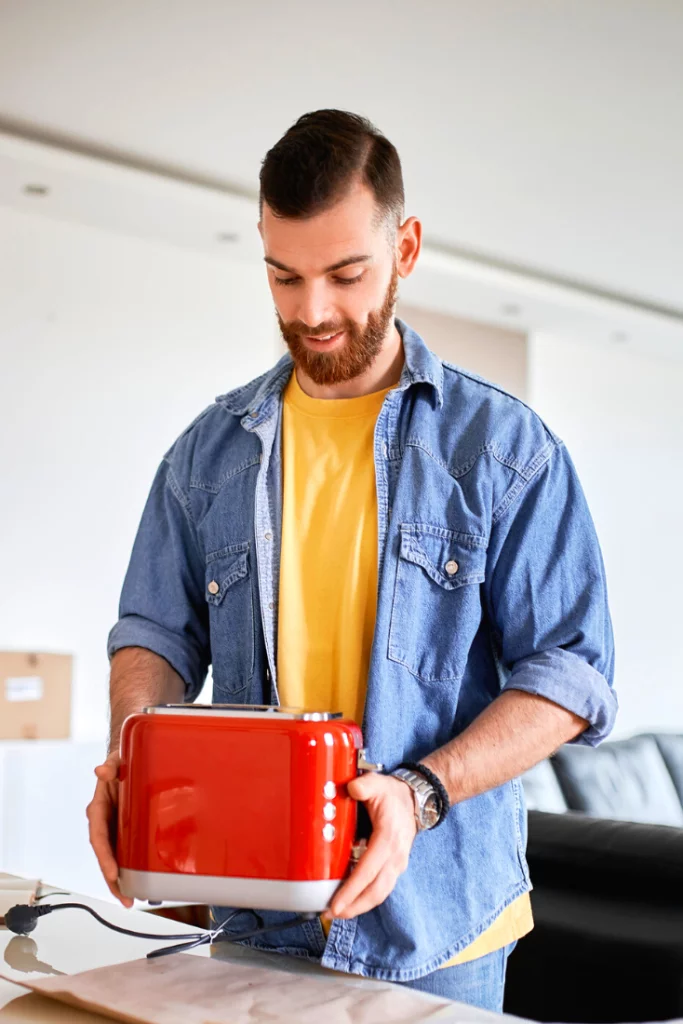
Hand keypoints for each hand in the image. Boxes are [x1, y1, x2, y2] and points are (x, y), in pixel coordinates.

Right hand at [86, 752, 132, 907]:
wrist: (129, 763)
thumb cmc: (121, 763)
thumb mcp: (117, 761)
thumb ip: (111, 766)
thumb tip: (102, 770)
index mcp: (99, 808)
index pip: (98, 837)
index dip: (104, 856)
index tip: (112, 873)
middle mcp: (104, 823)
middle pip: (105, 856)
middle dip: (112, 879)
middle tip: (124, 898)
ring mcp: (115, 830)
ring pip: (114, 859)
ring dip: (120, 881)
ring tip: (130, 899)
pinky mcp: (126, 832)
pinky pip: (126, 853)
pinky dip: (130, 869)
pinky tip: (140, 884)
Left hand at [325, 772, 416, 920]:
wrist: (416, 801)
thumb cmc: (392, 795)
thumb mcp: (378, 784)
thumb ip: (364, 785)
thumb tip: (352, 789)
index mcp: (388, 839)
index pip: (368, 870)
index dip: (351, 890)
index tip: (335, 904)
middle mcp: (395, 857)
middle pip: (375, 891)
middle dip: (353, 906)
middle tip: (330, 914)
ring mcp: (397, 864)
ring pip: (379, 894)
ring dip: (359, 906)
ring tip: (337, 913)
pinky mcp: (395, 868)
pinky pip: (381, 888)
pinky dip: (366, 898)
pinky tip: (350, 901)